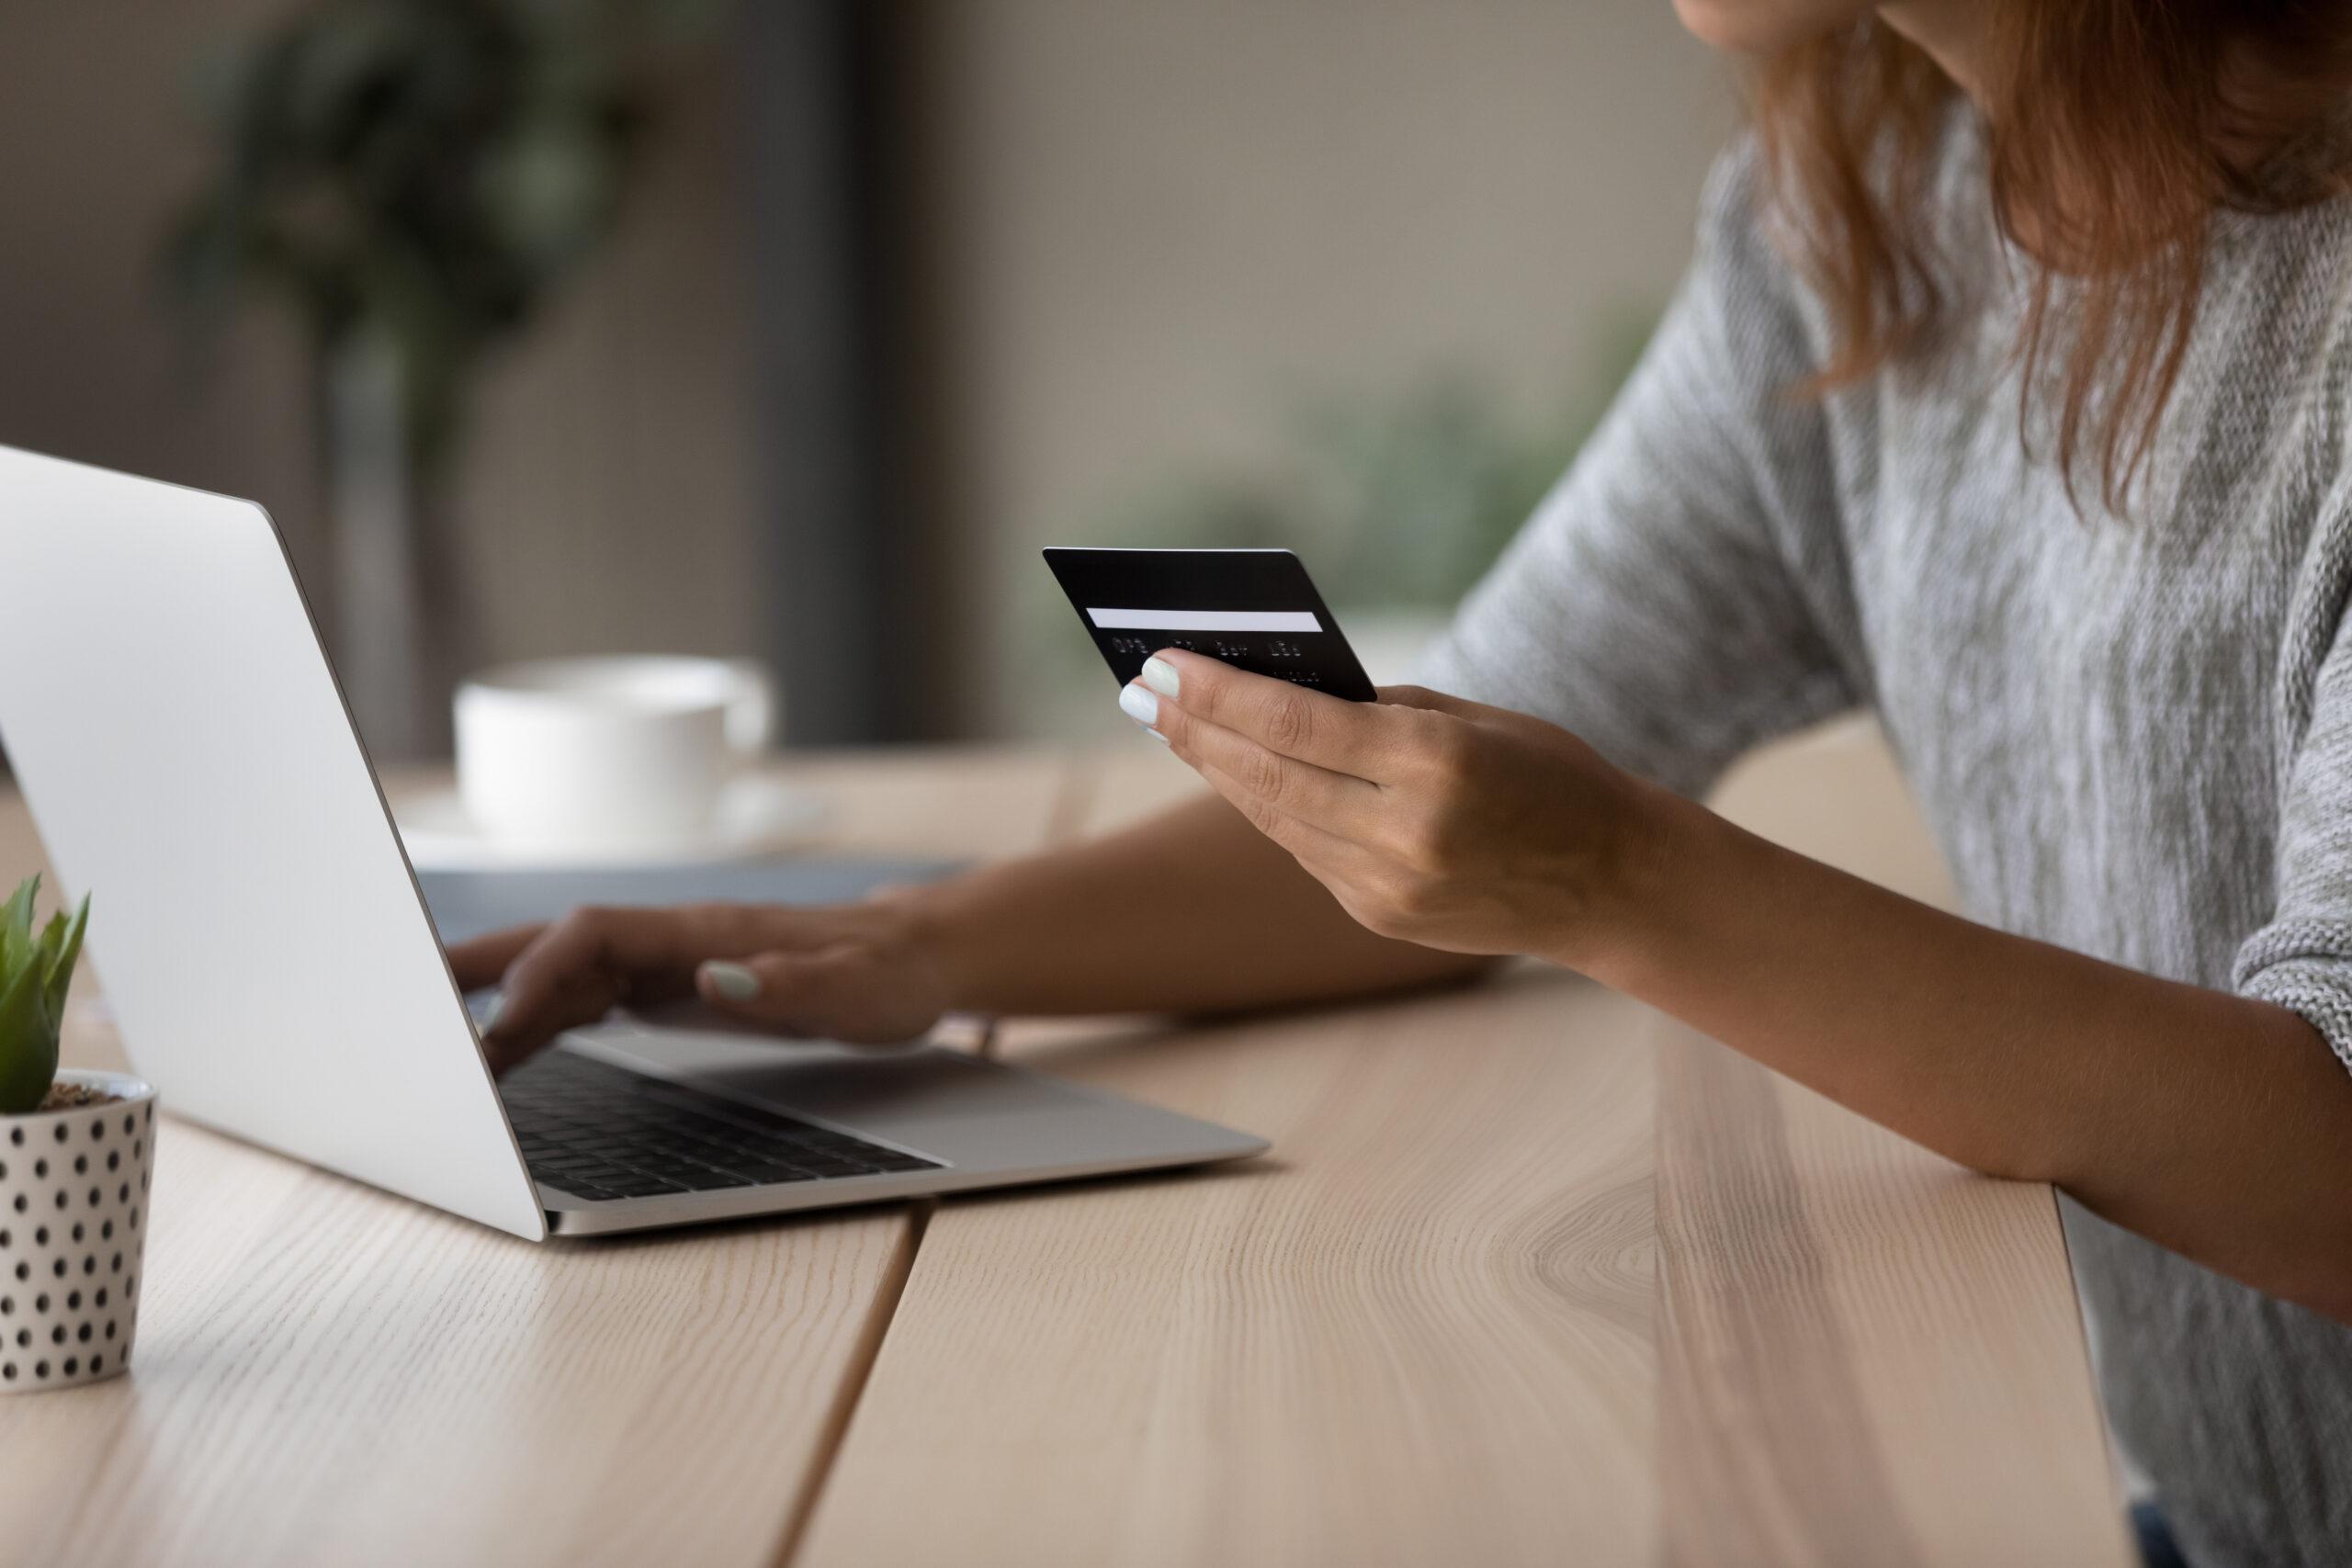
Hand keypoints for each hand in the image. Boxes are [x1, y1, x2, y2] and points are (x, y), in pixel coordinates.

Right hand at [447, 898, 952, 1072]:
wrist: (918, 957)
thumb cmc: (891, 974)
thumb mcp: (860, 990)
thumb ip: (789, 984)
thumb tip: (712, 977)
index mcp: (708, 932)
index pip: (599, 934)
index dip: (543, 969)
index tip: (501, 1019)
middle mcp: (677, 939)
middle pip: (561, 942)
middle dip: (484, 969)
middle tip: (409, 1006)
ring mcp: (670, 961)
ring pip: (566, 971)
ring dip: (503, 1003)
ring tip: (440, 1051)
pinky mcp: (674, 985)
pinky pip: (591, 997)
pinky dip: (542, 1020)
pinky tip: (507, 1050)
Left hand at [1119, 649, 1667, 966]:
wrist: (1613, 882)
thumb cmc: (1550, 775)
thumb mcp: (1474, 718)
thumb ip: (1376, 709)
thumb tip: (1280, 690)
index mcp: (1434, 764)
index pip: (1295, 723)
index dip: (1216, 694)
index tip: (1160, 664)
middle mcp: (1403, 832)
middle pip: (1267, 774)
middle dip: (1194, 730)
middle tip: (1139, 692)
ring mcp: (1388, 885)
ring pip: (1275, 817)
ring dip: (1219, 769)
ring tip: (1173, 725)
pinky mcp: (1380, 916)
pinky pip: (1305, 851)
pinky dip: (1268, 807)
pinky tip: (1236, 772)